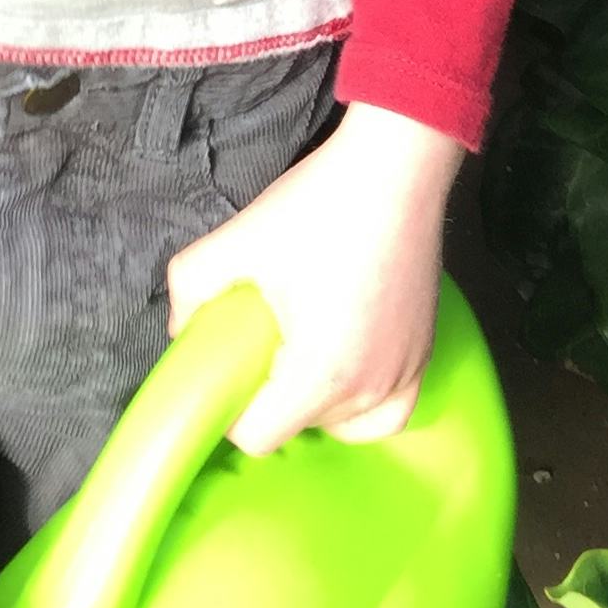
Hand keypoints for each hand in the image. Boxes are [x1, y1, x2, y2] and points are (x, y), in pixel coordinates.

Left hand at [164, 104, 462, 455]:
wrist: (393, 171)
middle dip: (272, 393)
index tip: (229, 364)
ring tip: (299, 345)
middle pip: (302, 426)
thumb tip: (182, 328)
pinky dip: (363, 405)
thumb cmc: (318, 207)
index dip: (231, 408)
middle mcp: (369, 390)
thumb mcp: (238, 239)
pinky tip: (344, 367)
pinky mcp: (425, 354)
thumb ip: (191, 285)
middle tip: (263, 336)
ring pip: (345, 424)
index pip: (260, 436)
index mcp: (320, 373)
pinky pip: (390, 412)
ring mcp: (404, 375)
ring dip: (315, 400)